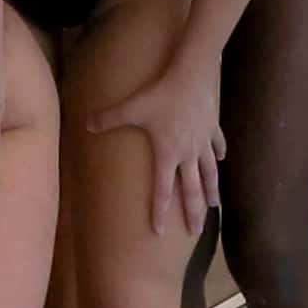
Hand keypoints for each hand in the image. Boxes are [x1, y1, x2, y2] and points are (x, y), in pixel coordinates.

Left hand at [88, 62, 224, 234]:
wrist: (192, 75)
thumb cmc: (161, 94)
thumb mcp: (131, 107)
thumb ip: (108, 118)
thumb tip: (86, 124)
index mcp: (168, 154)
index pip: (162, 190)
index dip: (159, 211)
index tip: (158, 232)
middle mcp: (188, 153)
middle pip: (192, 190)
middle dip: (193, 213)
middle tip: (196, 232)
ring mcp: (204, 142)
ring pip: (210, 172)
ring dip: (211, 190)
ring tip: (214, 206)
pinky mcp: (213, 128)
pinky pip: (217, 145)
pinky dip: (219, 154)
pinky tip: (221, 159)